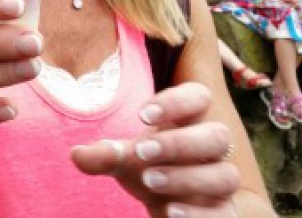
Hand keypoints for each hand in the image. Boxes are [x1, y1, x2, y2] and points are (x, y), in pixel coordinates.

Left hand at [71, 83, 238, 216]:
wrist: (165, 204)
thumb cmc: (147, 168)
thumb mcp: (123, 160)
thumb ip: (104, 155)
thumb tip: (76, 154)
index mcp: (190, 120)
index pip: (199, 96)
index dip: (176, 102)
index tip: (141, 115)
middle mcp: (213, 148)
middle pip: (218, 135)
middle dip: (179, 143)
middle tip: (141, 151)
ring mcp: (222, 180)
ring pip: (225, 174)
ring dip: (187, 177)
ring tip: (149, 180)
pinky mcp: (225, 212)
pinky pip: (224, 213)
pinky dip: (199, 214)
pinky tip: (171, 212)